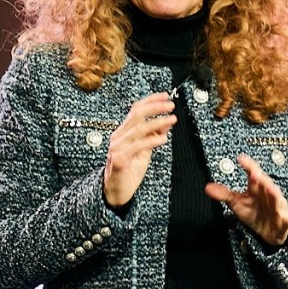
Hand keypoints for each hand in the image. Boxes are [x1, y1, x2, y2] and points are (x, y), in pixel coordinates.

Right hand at [103, 93, 175, 207]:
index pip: (135, 110)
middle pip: (136, 115)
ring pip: (138, 129)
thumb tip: (166, 122)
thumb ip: (153, 136)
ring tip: (172, 120)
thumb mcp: (144, 151)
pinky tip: (163, 138)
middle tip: (170, 106)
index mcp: (123, 132)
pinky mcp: (120, 160)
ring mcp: (118, 148)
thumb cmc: (128, 171)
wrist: (115, 192)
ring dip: (157, 122)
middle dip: (155, 107)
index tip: (165, 96)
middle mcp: (118, 137)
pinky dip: (151, 141)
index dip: (150, 100)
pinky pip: (137, 146)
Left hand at [205, 154, 287, 245]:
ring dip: (275, 194)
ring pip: (277, 199)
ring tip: (271, 189)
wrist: (269, 232)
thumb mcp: (237, 203)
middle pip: (265, 183)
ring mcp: (277, 207)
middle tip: (254, 173)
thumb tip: (207, 187)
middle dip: (261, 179)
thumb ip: (224, 194)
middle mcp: (268, 194)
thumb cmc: (254, 212)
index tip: (241, 159)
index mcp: (257, 188)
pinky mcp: (284, 221)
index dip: (248, 166)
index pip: (253, 174)